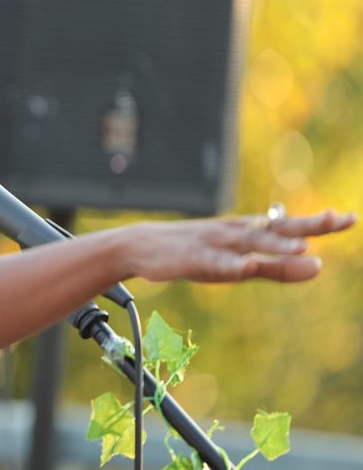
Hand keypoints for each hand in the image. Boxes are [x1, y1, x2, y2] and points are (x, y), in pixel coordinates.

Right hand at [129, 208, 355, 282]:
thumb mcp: (241, 263)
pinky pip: (216, 262)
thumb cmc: (195, 254)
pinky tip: (247, 266)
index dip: (318, 223)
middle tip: (336, 219)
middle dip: (306, 225)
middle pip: (276, 228)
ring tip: (302, 249)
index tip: (348, 218)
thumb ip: (279, 268)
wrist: (143, 247)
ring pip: (249, 243)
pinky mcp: (194, 257)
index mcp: (249, 232)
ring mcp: (215, 243)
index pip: (289, 226)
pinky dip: (232, 263)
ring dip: (275, 246)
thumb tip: (319, 266)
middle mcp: (236, 232)